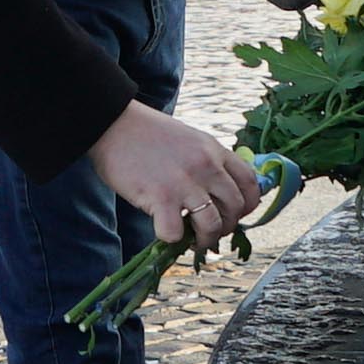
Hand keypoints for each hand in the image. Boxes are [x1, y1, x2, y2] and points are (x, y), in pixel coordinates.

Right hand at [88, 101, 263, 247]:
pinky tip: (162, 228)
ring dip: (204, 240)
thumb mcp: (189, 139)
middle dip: (226, 227)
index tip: (234, 214)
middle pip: (236, 208)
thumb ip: (206, 162)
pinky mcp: (160, 197)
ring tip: (191, 240)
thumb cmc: (146, 133)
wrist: (112, 123)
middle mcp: (206, 166)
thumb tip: (216, 194)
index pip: (250, 183)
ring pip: (213, 225)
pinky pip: (174, 233)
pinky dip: (170, 238)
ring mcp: (184, 183)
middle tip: (208, 230)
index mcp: (214, 150)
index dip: (247, 206)